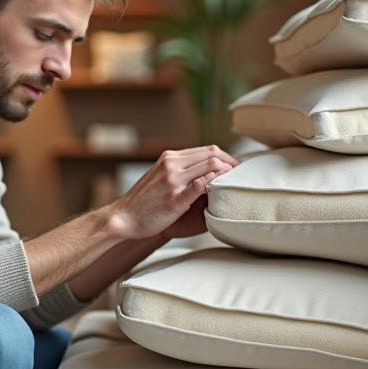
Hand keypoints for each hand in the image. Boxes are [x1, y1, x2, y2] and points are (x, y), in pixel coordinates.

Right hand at [107, 146, 237, 239]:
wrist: (123, 219)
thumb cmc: (145, 205)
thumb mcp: (163, 181)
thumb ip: (184, 176)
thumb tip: (212, 180)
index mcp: (170, 158)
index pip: (207, 149)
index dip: (227, 158)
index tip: (237, 169)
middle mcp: (172, 164)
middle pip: (212, 154)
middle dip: (232, 164)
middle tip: (244, 176)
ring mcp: (172, 180)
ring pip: (210, 165)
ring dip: (228, 173)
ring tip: (237, 184)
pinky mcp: (174, 198)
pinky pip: (201, 185)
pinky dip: (216, 184)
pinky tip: (224, 190)